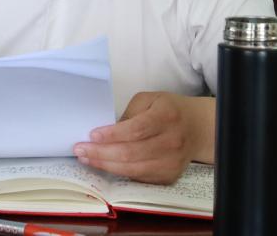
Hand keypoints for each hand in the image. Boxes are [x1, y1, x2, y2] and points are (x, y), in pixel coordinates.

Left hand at [73, 92, 210, 184]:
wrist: (197, 128)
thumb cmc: (168, 110)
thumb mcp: (149, 99)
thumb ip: (128, 113)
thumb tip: (105, 132)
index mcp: (166, 116)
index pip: (136, 129)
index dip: (112, 135)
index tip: (92, 135)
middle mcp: (171, 141)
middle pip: (131, 153)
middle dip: (101, 152)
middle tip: (80, 149)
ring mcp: (171, 162)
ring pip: (132, 169)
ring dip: (105, 165)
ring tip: (86, 158)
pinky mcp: (168, 176)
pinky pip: (138, 177)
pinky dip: (118, 172)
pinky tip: (104, 165)